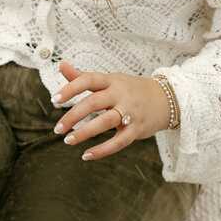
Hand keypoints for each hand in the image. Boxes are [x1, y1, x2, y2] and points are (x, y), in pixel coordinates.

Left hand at [53, 62, 171, 159]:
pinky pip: (119, 141)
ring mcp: (131, 111)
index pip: (88, 79)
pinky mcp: (137, 129)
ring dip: (84, 132)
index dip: (70, 88)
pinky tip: (86, 155)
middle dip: (73, 116)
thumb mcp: (109, 80)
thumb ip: (83, 76)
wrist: (165, 100)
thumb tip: (61, 65)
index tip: (55, 99)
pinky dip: (102, 150)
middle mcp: (121, 94)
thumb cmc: (130, 90)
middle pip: (94, 102)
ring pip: (105, 122)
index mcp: (111, 81)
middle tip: (57, 128)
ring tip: (68, 141)